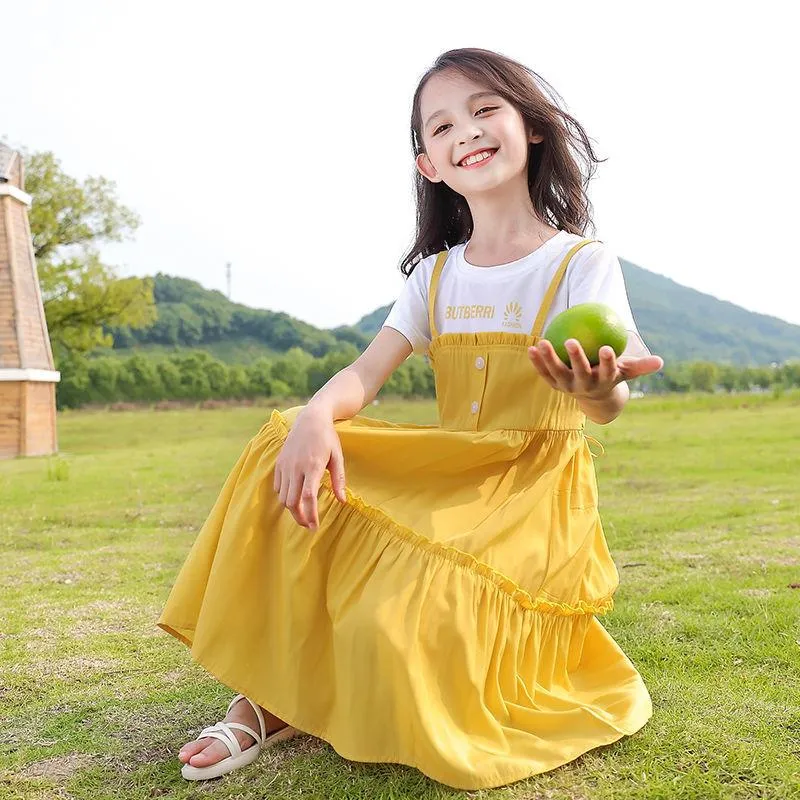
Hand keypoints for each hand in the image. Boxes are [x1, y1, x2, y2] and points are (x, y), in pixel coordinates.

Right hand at [273, 406, 346, 530]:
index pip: (309, 497)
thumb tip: (342, 501)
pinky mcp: (279, 463)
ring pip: (283, 497)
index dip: (311, 515)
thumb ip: (339, 480)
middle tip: (309, 525)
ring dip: (292, 509)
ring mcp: (285, 465)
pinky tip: (294, 498)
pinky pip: (277, 487)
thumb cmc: (327, 438)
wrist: (310, 419)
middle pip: (292, 502)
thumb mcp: (338, 457)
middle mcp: (296, 467)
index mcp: (313, 466)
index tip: (316, 526)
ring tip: (303, 514)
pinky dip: (284, 496)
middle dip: (300, 518)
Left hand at [528, 339, 663, 399]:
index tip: (606, 348)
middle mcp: (584, 385)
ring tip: (543, 342)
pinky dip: (537, 362)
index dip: (607, 361)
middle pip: (579, 372)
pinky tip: (531, 348)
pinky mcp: (554, 385)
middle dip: (576, 358)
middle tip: (572, 340)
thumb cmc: (611, 376)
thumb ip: (641, 366)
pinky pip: (544, 373)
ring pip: (557, 372)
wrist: (594, 399)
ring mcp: (567, 387)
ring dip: (549, 358)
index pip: (607, 371)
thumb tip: (661, 362)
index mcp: (603, 381)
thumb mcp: (626, 372)